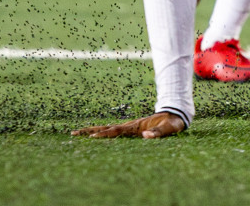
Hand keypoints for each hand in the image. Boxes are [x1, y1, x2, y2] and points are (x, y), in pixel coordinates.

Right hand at [72, 111, 187, 139]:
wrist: (176, 113)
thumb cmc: (172, 122)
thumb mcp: (169, 128)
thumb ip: (159, 132)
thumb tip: (146, 136)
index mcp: (136, 126)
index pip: (116, 131)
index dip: (104, 134)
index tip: (91, 138)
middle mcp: (130, 125)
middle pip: (106, 128)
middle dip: (90, 131)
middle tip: (73, 134)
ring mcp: (129, 127)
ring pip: (107, 129)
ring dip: (92, 131)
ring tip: (77, 134)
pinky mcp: (130, 129)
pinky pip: (113, 131)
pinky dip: (101, 133)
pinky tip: (93, 136)